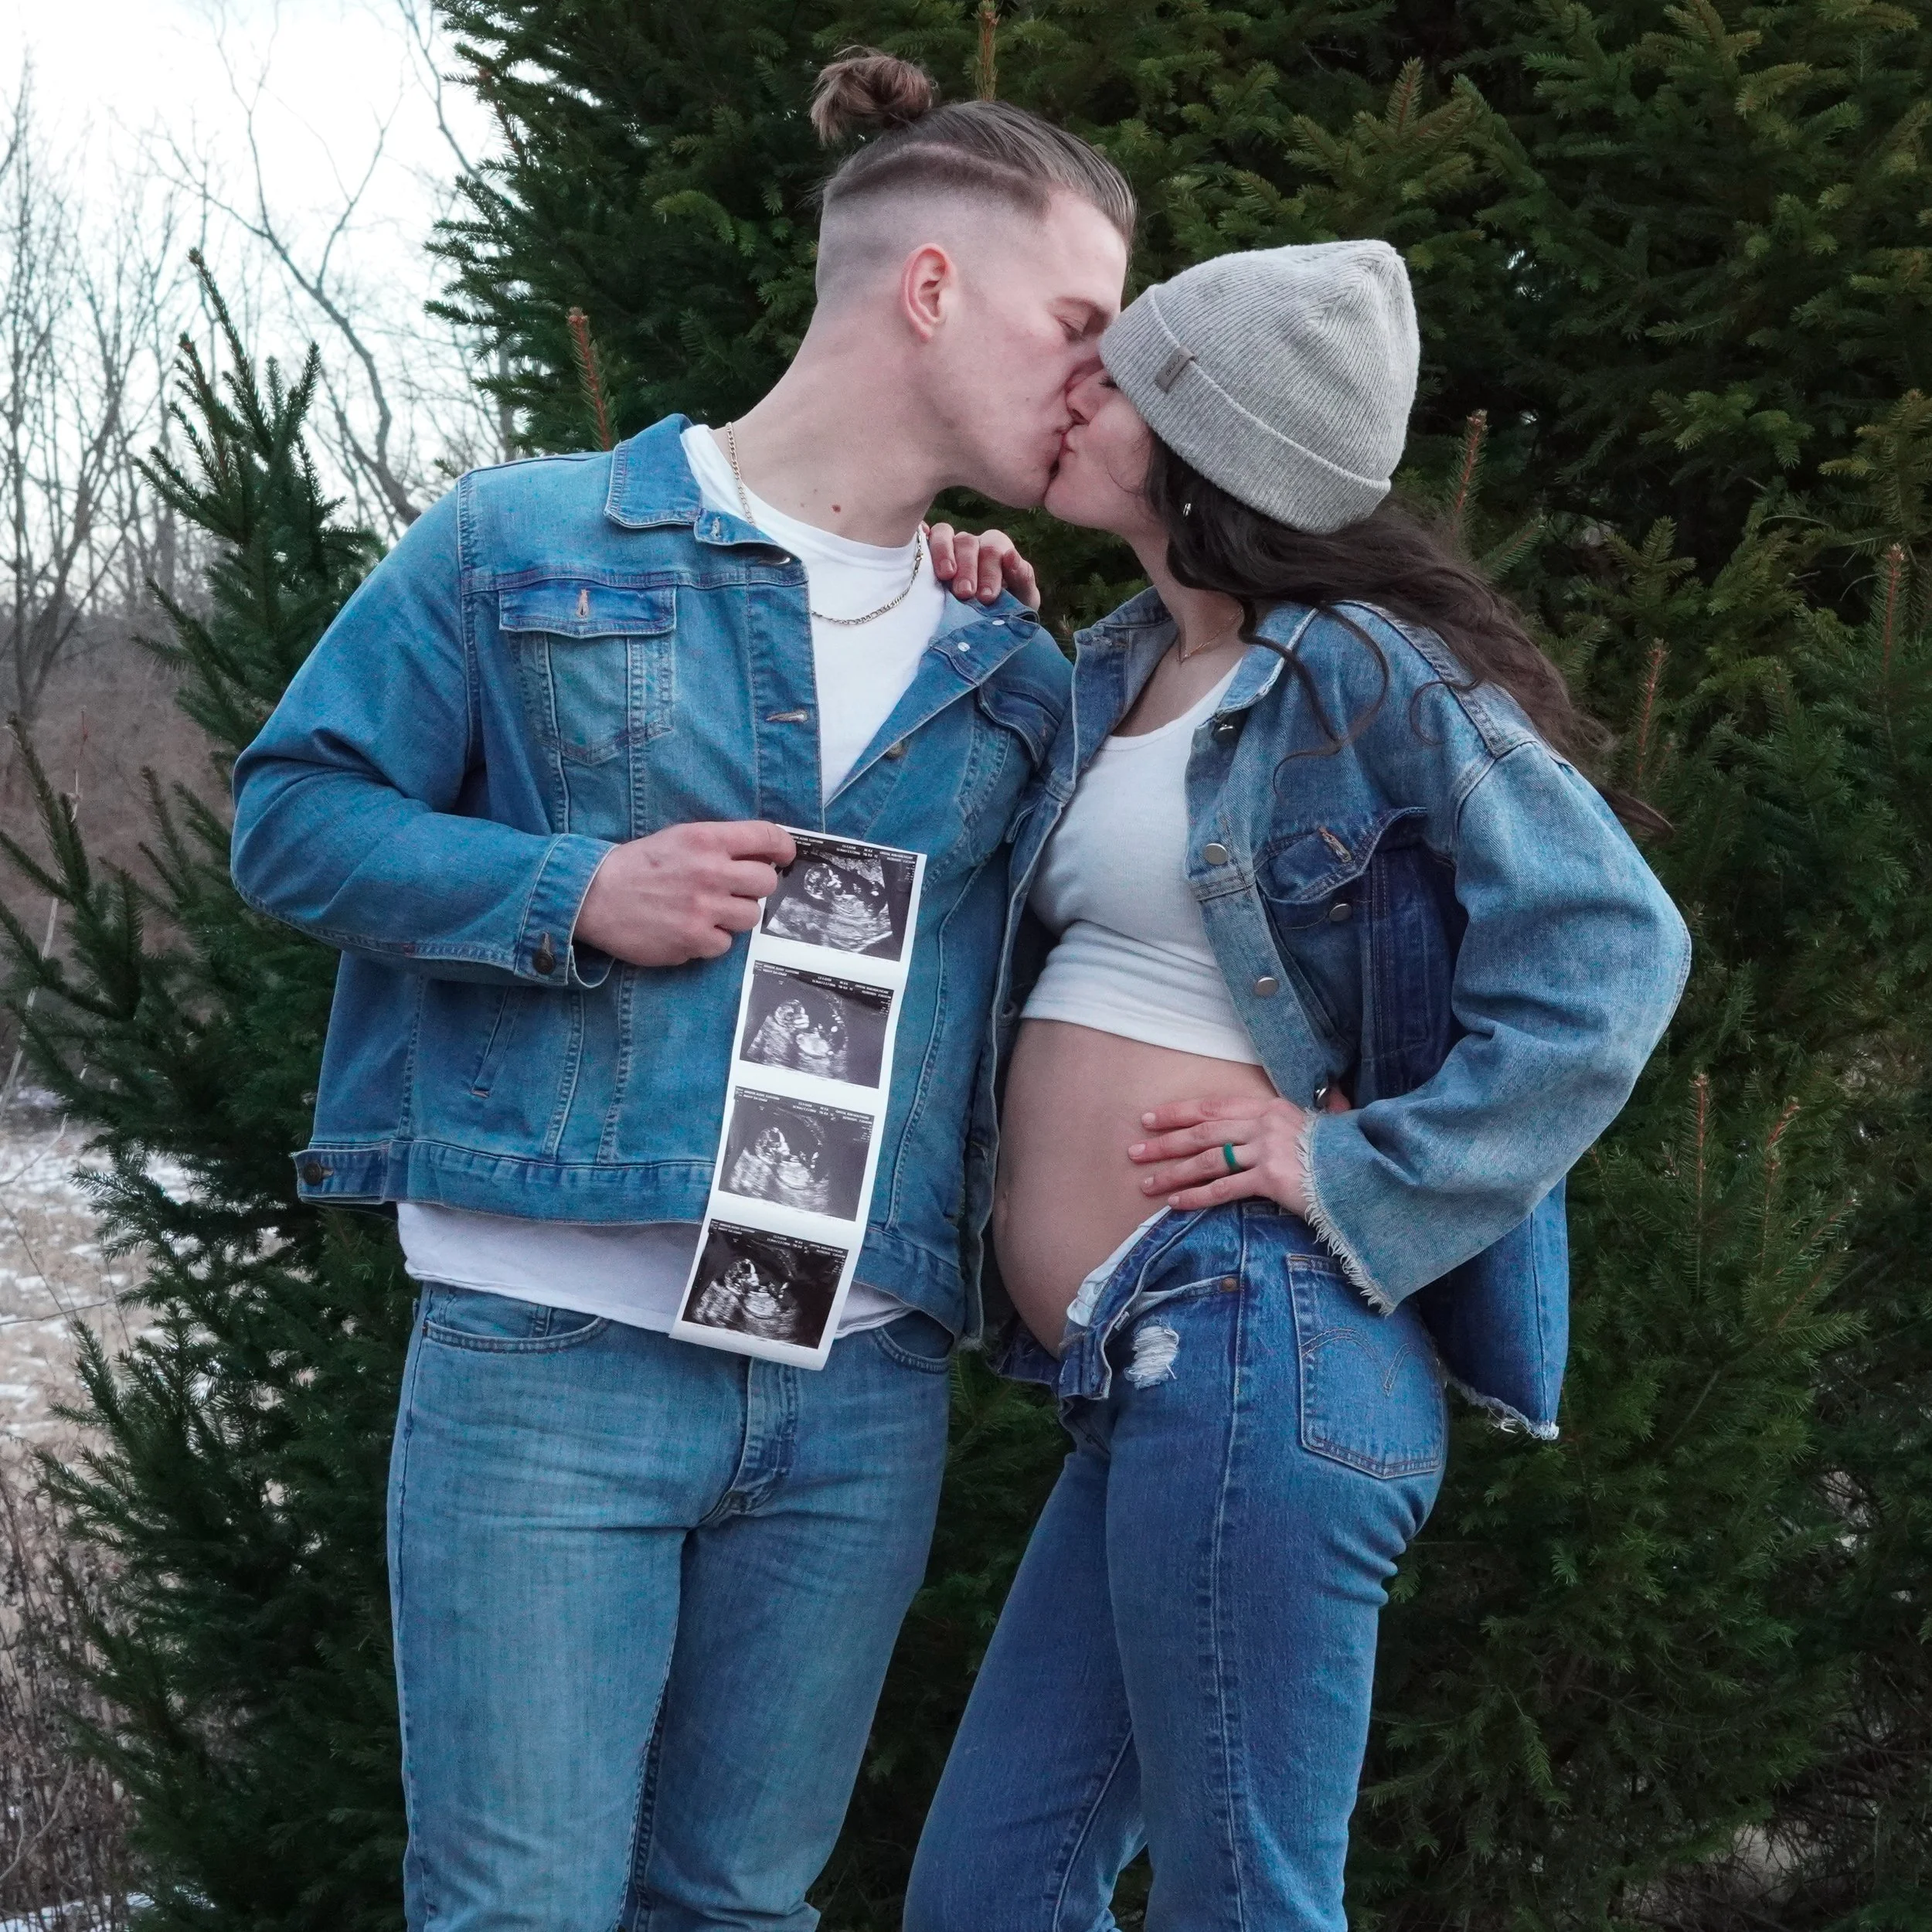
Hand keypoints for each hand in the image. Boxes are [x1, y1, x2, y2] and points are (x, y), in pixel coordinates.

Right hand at [573, 820, 796, 967]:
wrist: (594, 896)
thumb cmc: (638, 866)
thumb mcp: (678, 838)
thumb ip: (718, 845)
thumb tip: (762, 855)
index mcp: (707, 840)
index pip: (766, 837)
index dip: (783, 847)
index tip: (784, 856)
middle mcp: (710, 872)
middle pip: (766, 881)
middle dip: (756, 887)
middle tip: (736, 890)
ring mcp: (704, 908)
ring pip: (750, 916)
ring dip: (734, 916)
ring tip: (707, 911)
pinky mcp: (694, 939)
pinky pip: (725, 943)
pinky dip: (710, 939)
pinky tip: (688, 929)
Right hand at [925, 522, 1039, 608]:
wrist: (984, 630)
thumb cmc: (1007, 610)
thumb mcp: (1023, 599)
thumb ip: (1022, 578)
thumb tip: (1011, 556)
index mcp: (996, 548)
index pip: (992, 548)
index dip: (989, 571)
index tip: (987, 597)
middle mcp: (971, 544)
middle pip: (967, 542)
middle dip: (967, 568)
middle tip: (965, 593)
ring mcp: (947, 547)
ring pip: (943, 535)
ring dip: (943, 554)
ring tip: (945, 576)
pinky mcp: (926, 555)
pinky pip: (922, 540)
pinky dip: (920, 542)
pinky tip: (917, 555)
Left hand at [1126, 1086, 1351, 1216]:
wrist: (1367, 1170)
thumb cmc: (1336, 1153)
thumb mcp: (1305, 1127)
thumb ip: (1277, 1127)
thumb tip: (1251, 1133)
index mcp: (1268, 1107)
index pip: (1212, 1107)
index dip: (1177, 1113)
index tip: (1149, 1119)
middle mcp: (1263, 1124)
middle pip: (1202, 1132)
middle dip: (1164, 1142)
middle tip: (1134, 1151)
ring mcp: (1267, 1149)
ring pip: (1207, 1160)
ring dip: (1173, 1173)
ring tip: (1147, 1184)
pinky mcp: (1272, 1178)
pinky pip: (1225, 1188)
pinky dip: (1197, 1197)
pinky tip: (1176, 1204)